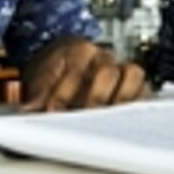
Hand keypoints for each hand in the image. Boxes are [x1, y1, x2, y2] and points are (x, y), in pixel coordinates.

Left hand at [21, 37, 147, 111]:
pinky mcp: (134, 83)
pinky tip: (123, 122)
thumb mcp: (39, 78)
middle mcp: (103, 55)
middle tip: (83, 119)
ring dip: (119, 100)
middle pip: (107, 71)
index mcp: (78, 49)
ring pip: (132, 75)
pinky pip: (143, 89)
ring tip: (107, 124)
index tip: (53, 111)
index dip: (64, 94)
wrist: (63, 64)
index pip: (75, 70)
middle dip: (95, 97)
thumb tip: (30, 109)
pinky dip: (135, 104)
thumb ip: (36, 94)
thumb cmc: (53, 71)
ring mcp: (121, 67)